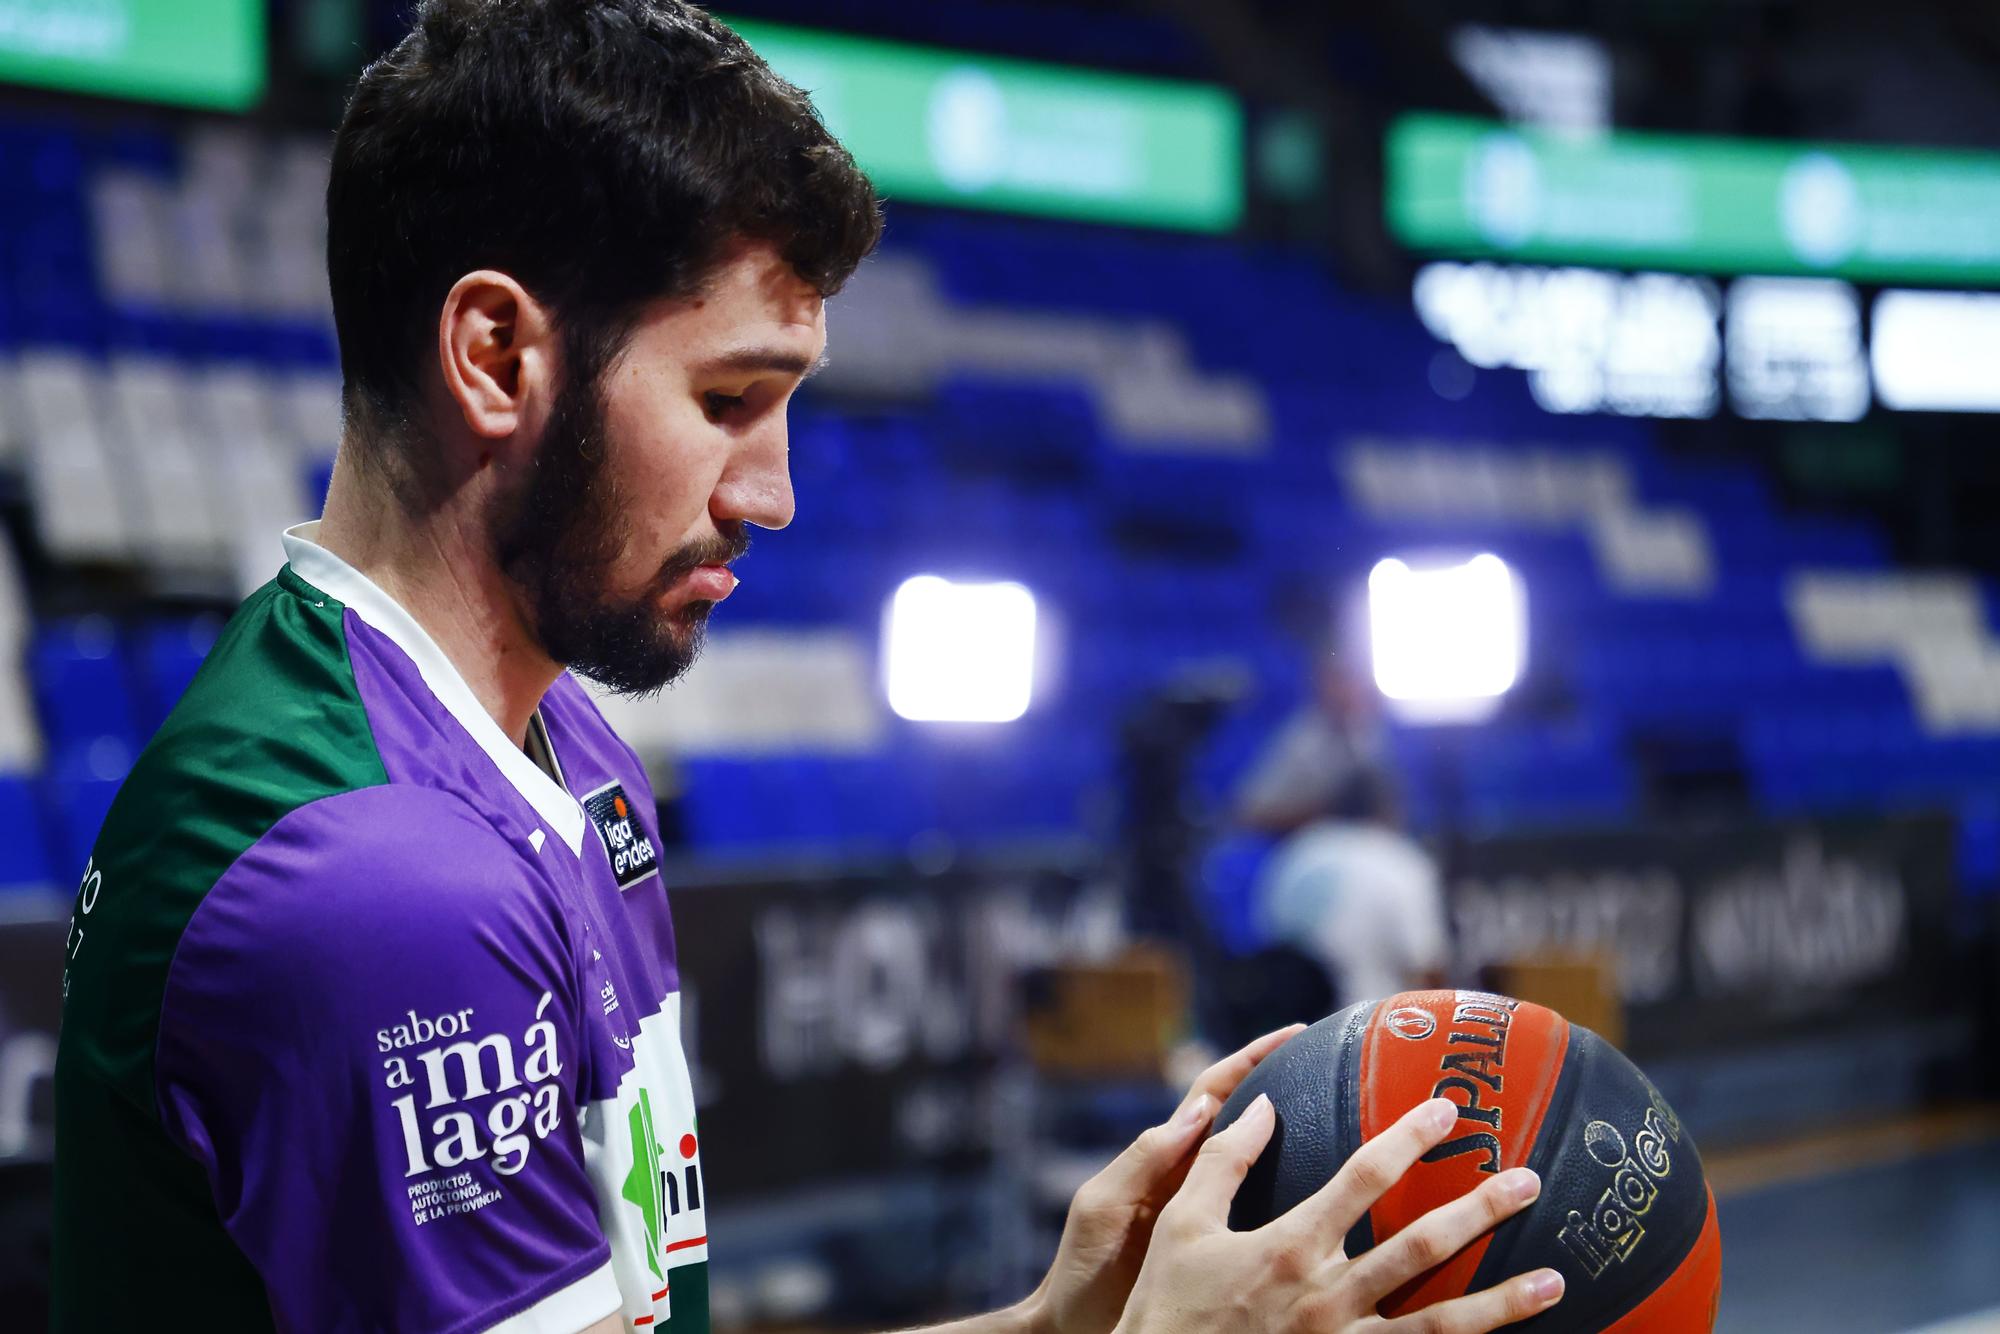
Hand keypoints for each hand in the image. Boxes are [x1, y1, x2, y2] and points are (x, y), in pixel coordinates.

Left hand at [1022, 1026, 1306, 1333]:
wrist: (1076, 1329)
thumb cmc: (1082, 1270)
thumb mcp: (1103, 1205)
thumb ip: (1144, 1157)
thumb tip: (1200, 1109)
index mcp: (1164, 1159)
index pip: (1214, 1093)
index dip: (1251, 1059)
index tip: (1295, 1032)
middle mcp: (1191, 1179)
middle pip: (1244, 1117)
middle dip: (1284, 1084)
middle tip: (1336, 1067)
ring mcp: (1207, 1212)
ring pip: (1259, 1161)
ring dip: (1298, 1136)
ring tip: (1350, 1121)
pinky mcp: (1218, 1248)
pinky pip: (1262, 1210)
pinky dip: (1295, 1194)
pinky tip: (1332, 1197)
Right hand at [1111, 1095, 1562, 1333]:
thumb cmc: (1166, 1307)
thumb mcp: (1181, 1225)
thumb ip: (1222, 1160)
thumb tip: (1260, 1102)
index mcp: (1288, 1246)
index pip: (1363, 1179)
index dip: (1408, 1138)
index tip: (1447, 1109)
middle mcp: (1325, 1297)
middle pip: (1420, 1247)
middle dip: (1479, 1210)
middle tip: (1528, 1181)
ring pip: (1438, 1325)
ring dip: (1499, 1303)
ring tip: (1554, 1282)